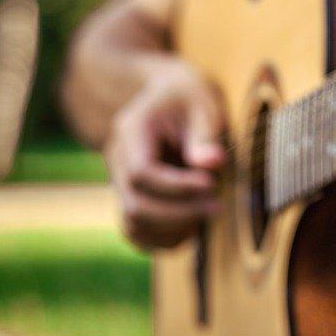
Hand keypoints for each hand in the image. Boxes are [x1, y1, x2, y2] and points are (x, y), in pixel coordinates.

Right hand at [105, 60, 224, 247]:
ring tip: (208, 214)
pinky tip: (195, 227)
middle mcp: (117, 161)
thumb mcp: (201, 103)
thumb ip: (205, 134)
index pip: (141, 172)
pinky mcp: (132, 198)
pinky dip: (164, 239)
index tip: (211, 184)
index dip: (177, 186)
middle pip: (134, 205)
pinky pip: (137, 232)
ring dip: (173, 230)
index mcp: (131, 131)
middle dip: (179, 213)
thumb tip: (212, 164)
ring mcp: (120, 182)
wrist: (169, 96)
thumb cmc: (189, 97)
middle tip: (217, 206)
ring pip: (133, 225)